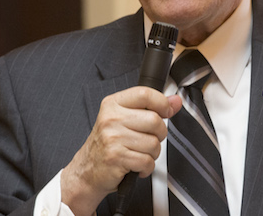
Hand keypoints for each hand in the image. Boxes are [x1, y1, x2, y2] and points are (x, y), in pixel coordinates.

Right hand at [61, 86, 181, 214]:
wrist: (87, 169)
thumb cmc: (107, 143)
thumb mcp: (125, 119)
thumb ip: (152, 108)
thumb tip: (175, 101)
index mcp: (113, 104)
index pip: (145, 94)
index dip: (162, 103)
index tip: (165, 112)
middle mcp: (111, 118)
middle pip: (154, 120)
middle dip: (159, 134)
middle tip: (149, 138)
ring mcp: (112, 138)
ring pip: (153, 143)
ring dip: (152, 153)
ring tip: (140, 153)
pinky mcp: (116, 157)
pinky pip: (147, 161)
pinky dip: (146, 167)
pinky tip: (136, 164)